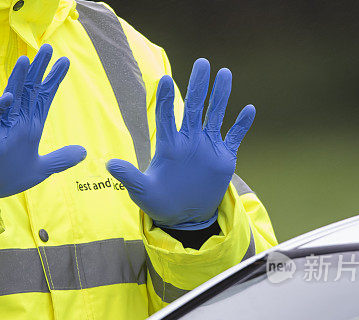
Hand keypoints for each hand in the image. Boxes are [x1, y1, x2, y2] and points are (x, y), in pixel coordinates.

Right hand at [0, 44, 86, 205]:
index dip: (54, 80)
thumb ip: (61, 159)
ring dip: (18, 79)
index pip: (45, 98)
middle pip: (30, 91)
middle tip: (48, 47)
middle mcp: (18, 122)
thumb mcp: (42, 169)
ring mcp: (3, 128)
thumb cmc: (9, 176)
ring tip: (26, 59)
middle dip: (39, 70)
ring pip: (11, 98)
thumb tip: (83, 151)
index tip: (65, 61)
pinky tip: (8, 97)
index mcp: (31, 127)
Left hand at [106, 59, 255, 229]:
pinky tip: (249, 109)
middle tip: (202, 63)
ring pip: (216, 115)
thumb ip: (129, 177)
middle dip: (198, 85)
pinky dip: (242, 125)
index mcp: (169, 146)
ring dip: (220, 96)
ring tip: (224, 73)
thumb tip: (108, 164)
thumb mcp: (142, 192)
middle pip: (195, 107)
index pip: (167, 117)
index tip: (164, 79)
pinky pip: (235, 137)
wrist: (184, 217)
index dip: (166, 100)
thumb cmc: (159, 202)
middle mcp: (189, 141)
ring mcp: (208, 147)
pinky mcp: (224, 158)